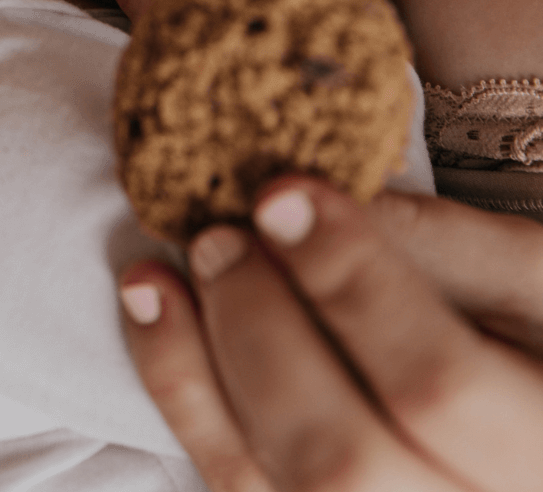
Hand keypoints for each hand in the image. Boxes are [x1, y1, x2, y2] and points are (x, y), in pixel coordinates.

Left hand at [119, 178, 542, 490]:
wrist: (524, 415)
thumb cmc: (539, 332)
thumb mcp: (533, 276)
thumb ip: (438, 243)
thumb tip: (309, 198)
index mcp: (541, 450)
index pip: (436, 383)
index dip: (347, 282)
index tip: (280, 194)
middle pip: (341, 457)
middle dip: (259, 328)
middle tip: (218, 235)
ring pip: (276, 487)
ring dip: (195, 366)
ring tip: (159, 272)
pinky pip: (236, 486)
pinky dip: (182, 397)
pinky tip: (152, 312)